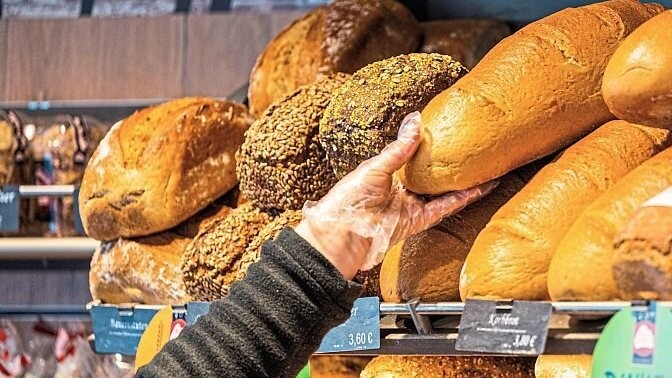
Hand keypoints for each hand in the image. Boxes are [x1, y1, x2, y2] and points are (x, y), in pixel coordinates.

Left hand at [295, 112, 495, 278]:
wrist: (342, 234)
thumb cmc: (348, 200)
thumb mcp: (374, 167)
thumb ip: (399, 149)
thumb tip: (416, 120)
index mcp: (387, 175)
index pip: (414, 158)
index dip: (431, 147)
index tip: (449, 133)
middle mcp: (401, 191)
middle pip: (432, 176)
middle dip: (452, 165)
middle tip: (474, 151)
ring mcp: (411, 207)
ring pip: (444, 193)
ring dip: (465, 182)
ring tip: (486, 169)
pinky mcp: (418, 222)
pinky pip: (444, 208)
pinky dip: (462, 198)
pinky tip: (480, 188)